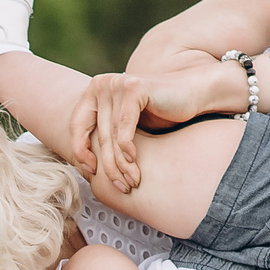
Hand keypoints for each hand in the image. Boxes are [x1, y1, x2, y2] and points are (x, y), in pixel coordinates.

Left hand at [65, 60, 231, 193]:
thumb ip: (105, 136)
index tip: (91, 172)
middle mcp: (101, 84)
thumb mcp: (125, 127)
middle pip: (98, 134)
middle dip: (108, 165)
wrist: (192, 93)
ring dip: (121, 163)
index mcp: (94, 91)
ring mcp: (116, 83)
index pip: (77, 126)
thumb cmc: (160, 113)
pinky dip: (127, 147)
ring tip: (130, 181)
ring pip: (112, 135)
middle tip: (119, 186)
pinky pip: (124, 127)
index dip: (81, 152)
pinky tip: (134, 161)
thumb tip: (82, 166)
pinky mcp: (134, 88)